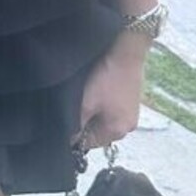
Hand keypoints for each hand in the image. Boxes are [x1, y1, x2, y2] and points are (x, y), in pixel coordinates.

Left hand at [74, 32, 147, 150]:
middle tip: (74, 105)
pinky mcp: (130, 101)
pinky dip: (101, 103)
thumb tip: (70, 138)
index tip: (64, 119)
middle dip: (84, 122)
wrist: (126, 52)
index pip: (88, 143)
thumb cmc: (107, 78)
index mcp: (117, 131)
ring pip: (103, 119)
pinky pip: (111, 109)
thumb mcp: (86, 103)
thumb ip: (76, 124)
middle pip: (97, 132)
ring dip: (92, 111)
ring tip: (85, 96)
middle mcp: (128, 127)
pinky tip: (96, 90)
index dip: (74, 134)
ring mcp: (131, 113)